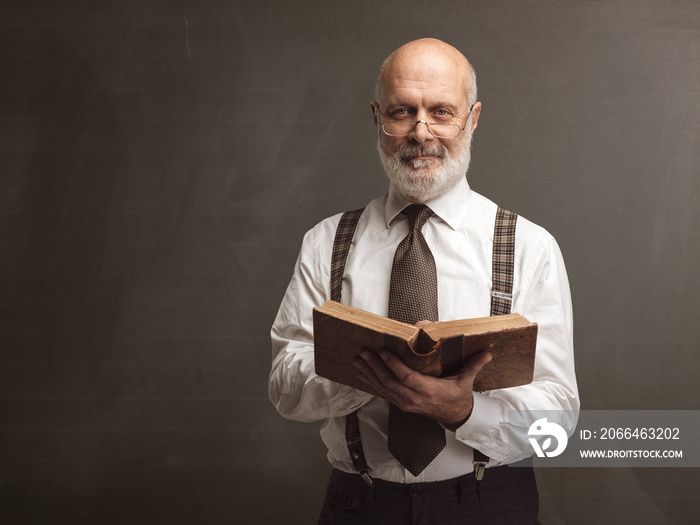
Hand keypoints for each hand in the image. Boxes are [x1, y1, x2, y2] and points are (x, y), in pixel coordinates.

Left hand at [353, 346, 491, 428]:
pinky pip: (383, 392)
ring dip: (369, 373)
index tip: (383, 352)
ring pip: (383, 387)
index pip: (407, 378)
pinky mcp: (401, 403)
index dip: (394, 366)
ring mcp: (405, 403)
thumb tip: (487, 352)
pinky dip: (371, 381)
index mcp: (429, 390)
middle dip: (374, 367)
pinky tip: (362, 371)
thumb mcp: (466, 380)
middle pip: (390, 382)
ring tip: (357, 360)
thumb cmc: (458, 395)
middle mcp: (414, 398)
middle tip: (363, 353)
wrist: (455, 416)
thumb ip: (474, 365)